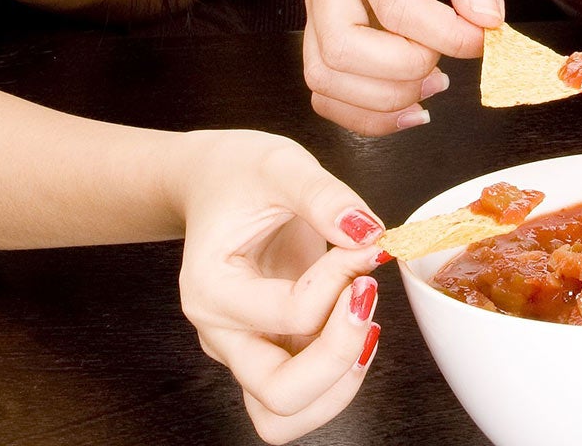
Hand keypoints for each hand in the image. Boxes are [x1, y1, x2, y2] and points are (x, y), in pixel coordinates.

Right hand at [177, 130, 384, 443]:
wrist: (214, 182)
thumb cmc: (237, 173)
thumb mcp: (281, 164)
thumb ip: (324, 197)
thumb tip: (370, 232)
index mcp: (212, 288)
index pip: (290, 314)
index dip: (340, 279)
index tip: (365, 239)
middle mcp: (221, 333)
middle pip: (278, 393)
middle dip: (340, 354)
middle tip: (368, 294)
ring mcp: (243, 349)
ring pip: (284, 416)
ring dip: (337, 383)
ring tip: (366, 324)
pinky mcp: (268, 348)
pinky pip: (299, 397)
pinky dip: (335, 377)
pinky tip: (357, 327)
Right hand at [302, 0, 504, 135]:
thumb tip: (485, 20)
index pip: (393, 3)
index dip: (443, 34)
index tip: (483, 38)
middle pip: (340, 47)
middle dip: (403, 73)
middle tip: (449, 66)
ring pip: (322, 75)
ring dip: (380, 100)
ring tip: (433, 87)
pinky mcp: (321, 23)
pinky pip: (325, 84)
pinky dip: (362, 109)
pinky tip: (408, 103)